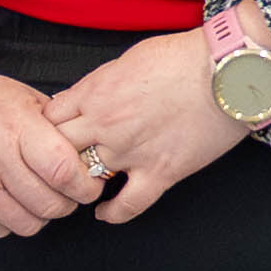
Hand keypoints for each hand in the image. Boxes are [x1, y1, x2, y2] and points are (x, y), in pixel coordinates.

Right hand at [0, 4, 96, 239]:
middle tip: (67, 193)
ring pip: (24, 222)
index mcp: (16, 126)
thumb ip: (56, 127)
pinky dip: (8, 222)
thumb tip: (87, 154)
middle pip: (47, 203)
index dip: (85, 185)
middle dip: (67, 203)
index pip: (62, 171)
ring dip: (39, 215)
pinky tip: (10, 203)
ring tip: (38, 198)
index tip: (88, 185)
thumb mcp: (25, 97)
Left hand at [53, 29, 255, 224]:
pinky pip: (126, 205)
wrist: (226, 71)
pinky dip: (112, 213)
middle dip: (53, 158)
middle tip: (57, 165)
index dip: (45, 129)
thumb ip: (100, 84)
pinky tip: (104, 213)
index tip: (50, 135)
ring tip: (78, 186)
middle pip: (57, 151)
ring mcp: (130, 152)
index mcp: (95, 93)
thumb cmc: (182, 58)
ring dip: (79, 183)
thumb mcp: (126, 60)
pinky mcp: (160, 172)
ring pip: (84, 179)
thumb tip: (84, 98)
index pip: (48, 119)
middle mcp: (105, 124)